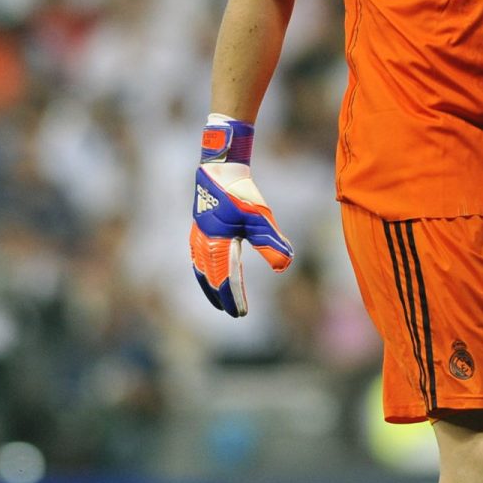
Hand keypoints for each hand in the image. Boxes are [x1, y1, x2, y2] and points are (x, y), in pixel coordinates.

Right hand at [190, 115, 293, 315]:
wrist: (220, 169)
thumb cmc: (242, 193)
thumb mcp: (261, 218)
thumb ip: (271, 243)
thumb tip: (285, 265)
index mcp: (219, 243)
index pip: (228, 278)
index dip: (235, 297)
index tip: (242, 314)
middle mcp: (205, 243)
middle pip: (212, 279)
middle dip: (222, 297)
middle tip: (234, 313)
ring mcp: (198, 237)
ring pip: (201, 270)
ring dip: (210, 288)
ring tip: (218, 301)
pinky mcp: (198, 230)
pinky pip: (197, 259)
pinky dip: (202, 273)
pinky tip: (207, 275)